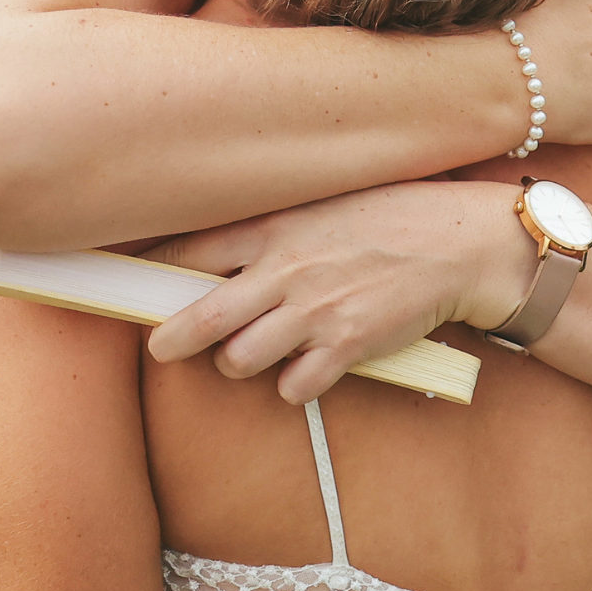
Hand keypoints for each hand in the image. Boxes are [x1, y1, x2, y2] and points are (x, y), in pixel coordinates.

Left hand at [143, 179, 533, 404]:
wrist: (460, 244)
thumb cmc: (395, 218)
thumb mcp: (325, 203)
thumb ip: (274, 228)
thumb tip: (220, 249)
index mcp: (278, 228)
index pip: (190, 252)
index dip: (151, 273)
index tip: (131, 282)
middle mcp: (287, 271)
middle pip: (199, 319)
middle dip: (171, 339)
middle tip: (163, 346)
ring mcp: (314, 313)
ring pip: (239, 362)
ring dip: (241, 363)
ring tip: (262, 350)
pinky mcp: (344, 348)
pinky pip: (292, 387)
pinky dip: (294, 384)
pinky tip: (310, 364)